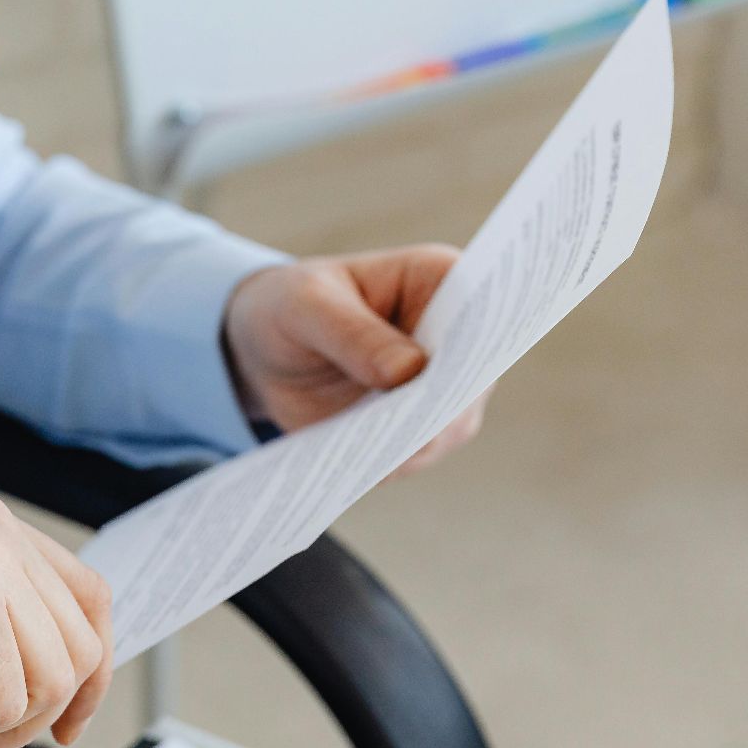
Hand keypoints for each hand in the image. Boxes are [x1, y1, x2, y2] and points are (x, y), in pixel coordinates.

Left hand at [223, 244, 488, 476]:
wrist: (266, 350)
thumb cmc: (292, 307)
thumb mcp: (306, 307)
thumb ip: (353, 333)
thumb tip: (409, 371)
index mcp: (440, 280)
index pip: (480, 311)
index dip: (474, 345)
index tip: (451, 375)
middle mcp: (456, 336)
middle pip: (473, 378)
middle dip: (443, 408)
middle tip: (408, 433)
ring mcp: (442, 387)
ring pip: (450, 426)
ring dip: (416, 444)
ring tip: (376, 457)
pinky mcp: (417, 427)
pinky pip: (415, 453)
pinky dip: (391, 462)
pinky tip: (361, 467)